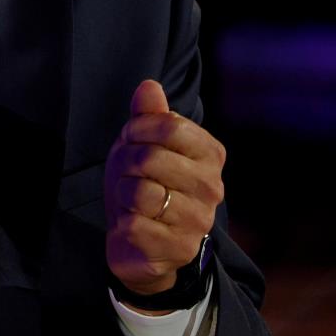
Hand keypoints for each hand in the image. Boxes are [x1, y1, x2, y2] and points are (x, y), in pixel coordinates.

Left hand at [104, 79, 224, 304]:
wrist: (138, 239)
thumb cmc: (142, 182)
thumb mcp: (140, 144)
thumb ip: (146, 115)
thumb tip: (148, 86)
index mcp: (210, 154)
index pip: (171, 125)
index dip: (138, 129)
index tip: (130, 139)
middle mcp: (212, 187)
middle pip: (151, 157)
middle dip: (125, 163)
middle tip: (127, 174)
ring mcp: (199, 220)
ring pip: (141, 192)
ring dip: (123, 193)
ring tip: (131, 200)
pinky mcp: (180, 249)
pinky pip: (135, 225)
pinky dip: (124, 223)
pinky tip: (134, 225)